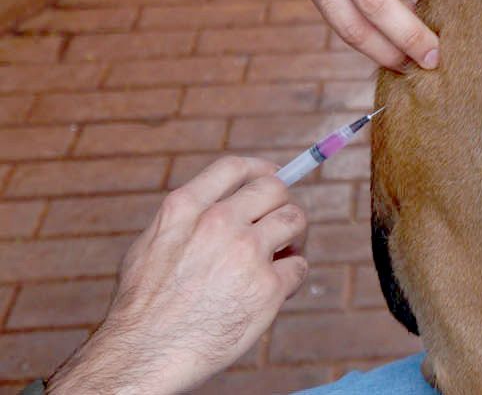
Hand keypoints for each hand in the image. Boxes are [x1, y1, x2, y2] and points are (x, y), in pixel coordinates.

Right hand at [46, 158, 307, 394]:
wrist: (145, 354)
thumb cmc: (143, 307)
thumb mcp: (150, 245)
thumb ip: (186, 220)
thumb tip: (220, 204)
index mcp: (186, 208)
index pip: (234, 168)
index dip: (261, 169)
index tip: (273, 176)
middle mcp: (219, 222)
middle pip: (274, 189)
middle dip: (282, 204)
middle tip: (280, 226)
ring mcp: (247, 252)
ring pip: (295, 219)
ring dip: (294, 236)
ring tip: (282, 256)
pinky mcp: (268, 286)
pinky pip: (299, 266)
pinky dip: (291, 277)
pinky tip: (275, 290)